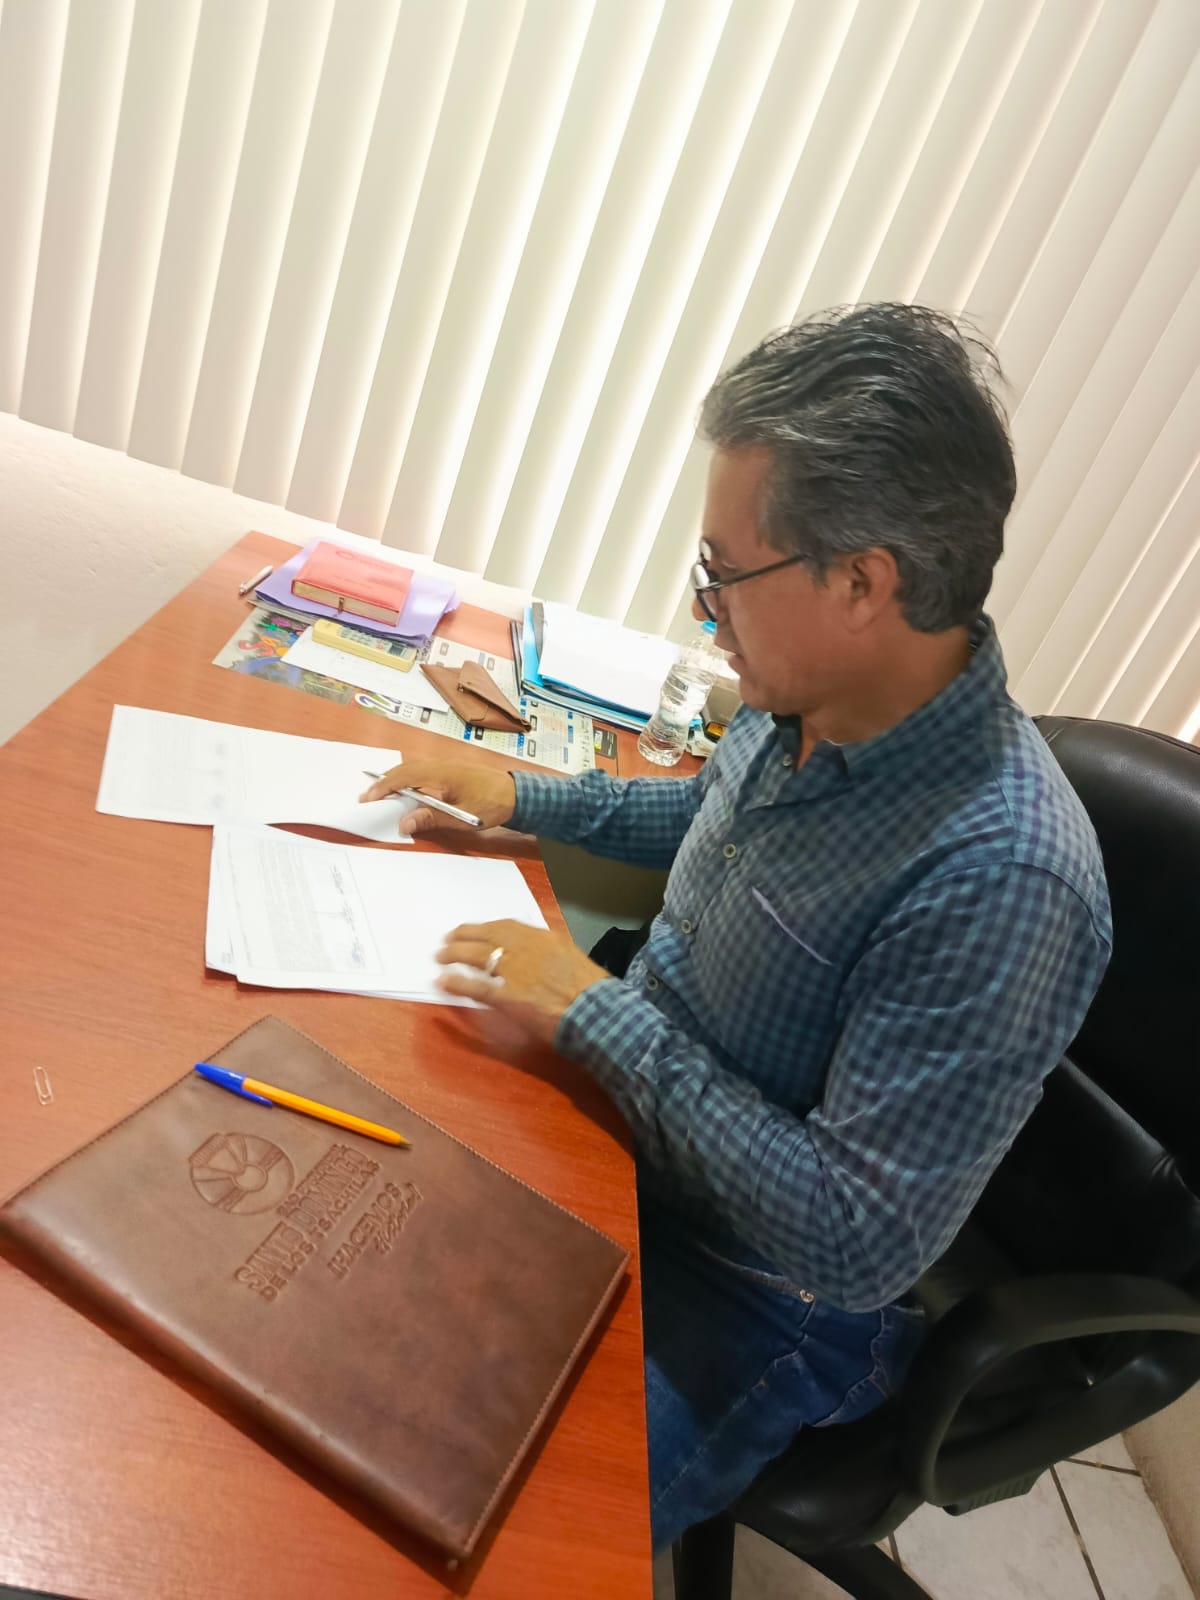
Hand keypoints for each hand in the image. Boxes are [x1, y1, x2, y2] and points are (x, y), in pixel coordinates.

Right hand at [359, 757, 516, 835]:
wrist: (516, 794)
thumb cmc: (492, 804)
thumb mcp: (461, 817)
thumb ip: (431, 818)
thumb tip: (404, 823)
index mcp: (442, 774)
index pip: (405, 776)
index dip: (384, 786)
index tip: (369, 797)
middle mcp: (442, 766)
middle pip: (406, 769)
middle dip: (385, 781)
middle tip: (368, 796)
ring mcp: (447, 766)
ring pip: (413, 768)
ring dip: (396, 779)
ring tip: (381, 793)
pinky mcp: (451, 771)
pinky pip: (423, 770)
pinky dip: (409, 778)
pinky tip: (406, 790)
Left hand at [435, 919, 609, 1045]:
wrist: (594, 1011)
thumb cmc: (589, 989)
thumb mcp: (570, 958)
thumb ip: (549, 953)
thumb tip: (535, 955)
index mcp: (542, 938)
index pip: (506, 926)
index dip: (484, 928)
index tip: (472, 930)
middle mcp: (524, 949)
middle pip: (485, 937)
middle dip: (463, 937)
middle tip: (447, 940)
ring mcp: (514, 972)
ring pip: (476, 956)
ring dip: (454, 955)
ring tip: (440, 957)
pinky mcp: (506, 997)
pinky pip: (475, 987)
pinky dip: (457, 983)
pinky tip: (444, 981)